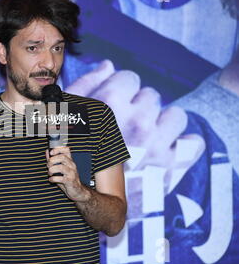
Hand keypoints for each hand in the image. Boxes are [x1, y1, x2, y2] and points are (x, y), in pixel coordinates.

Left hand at [46, 146, 87, 201]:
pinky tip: (51, 180)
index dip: (58, 149)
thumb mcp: (60, 168)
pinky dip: (53, 179)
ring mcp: (72, 173)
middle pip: (62, 157)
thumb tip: (47, 151)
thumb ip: (54, 160)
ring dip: (52, 170)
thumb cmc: (68, 179)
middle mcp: (72, 165)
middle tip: (48, 165)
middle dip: (52, 160)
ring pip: (61, 167)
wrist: (77, 191)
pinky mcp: (70, 181)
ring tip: (49, 173)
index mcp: (69, 161)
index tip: (51, 152)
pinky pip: (60, 178)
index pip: (66, 150)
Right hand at [66, 60, 203, 176]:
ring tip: (147, 136)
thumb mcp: (70, 116)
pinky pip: (193, 142)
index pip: (130, 78)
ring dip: (163, 123)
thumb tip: (108, 65)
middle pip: (152, 96)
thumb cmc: (76, 153)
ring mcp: (157, 143)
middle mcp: (136, 121)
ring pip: (175, 115)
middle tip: (127, 125)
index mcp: (110, 106)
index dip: (122, 90)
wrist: (91, 198)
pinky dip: (181, 144)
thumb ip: (86, 85)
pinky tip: (164, 148)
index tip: (116, 103)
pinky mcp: (172, 164)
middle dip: (140, 107)